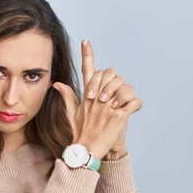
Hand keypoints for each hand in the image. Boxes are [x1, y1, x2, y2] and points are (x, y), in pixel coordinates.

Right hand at [51, 39, 141, 159]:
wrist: (87, 150)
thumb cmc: (80, 132)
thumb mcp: (71, 113)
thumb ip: (67, 96)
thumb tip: (56, 84)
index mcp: (87, 95)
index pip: (86, 71)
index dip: (86, 55)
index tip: (86, 41)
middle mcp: (97, 98)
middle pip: (110, 75)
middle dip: (115, 81)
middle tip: (114, 95)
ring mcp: (109, 106)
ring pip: (125, 87)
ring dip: (127, 93)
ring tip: (123, 104)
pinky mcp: (120, 116)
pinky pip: (134, 102)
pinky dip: (136, 104)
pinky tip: (132, 109)